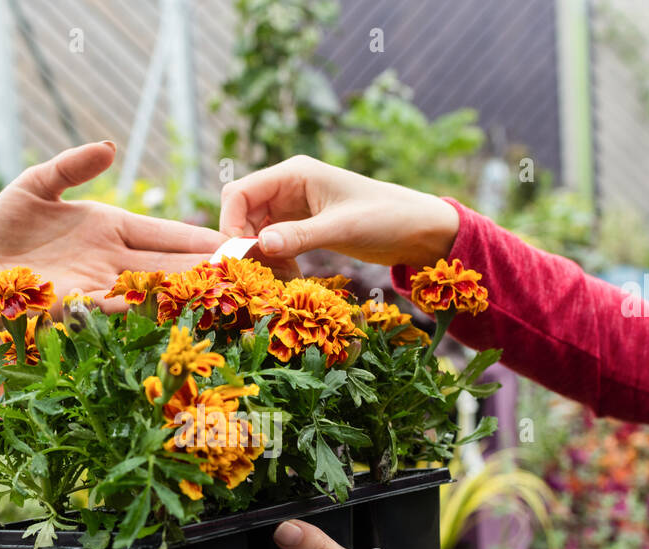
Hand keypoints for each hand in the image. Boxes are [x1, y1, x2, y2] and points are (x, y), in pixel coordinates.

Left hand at [0, 142, 224, 311]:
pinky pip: (117, 305)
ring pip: (152, 288)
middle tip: (246, 273)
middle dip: (207, 269)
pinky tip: (169, 304)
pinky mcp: (78, 305)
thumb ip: (72, 166)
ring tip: (220, 292)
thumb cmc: (5, 232)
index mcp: (112, 228)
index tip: (234, 243)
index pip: (167, 234)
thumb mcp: (36, 185)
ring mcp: (98, 284)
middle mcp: (112, 259)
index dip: (200, 239)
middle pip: (170, 264)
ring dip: (184, 291)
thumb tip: (110, 148)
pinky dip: (143, 305)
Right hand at [218, 155, 458, 269]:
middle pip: (241, 211)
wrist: (418, 229)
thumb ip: (300, 235)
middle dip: (240, 240)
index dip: (230, 222)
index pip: (240, 192)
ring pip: (253, 229)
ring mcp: (293, 207)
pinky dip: (271, 258)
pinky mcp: (302, 226)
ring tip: (272, 275)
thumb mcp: (343, 228)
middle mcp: (288, 187)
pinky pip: (272, 241)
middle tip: (252, 271)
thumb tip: (260, 244)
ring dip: (256, 252)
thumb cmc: (387, 217)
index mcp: (294, 173)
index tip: (238, 255)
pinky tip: (285, 274)